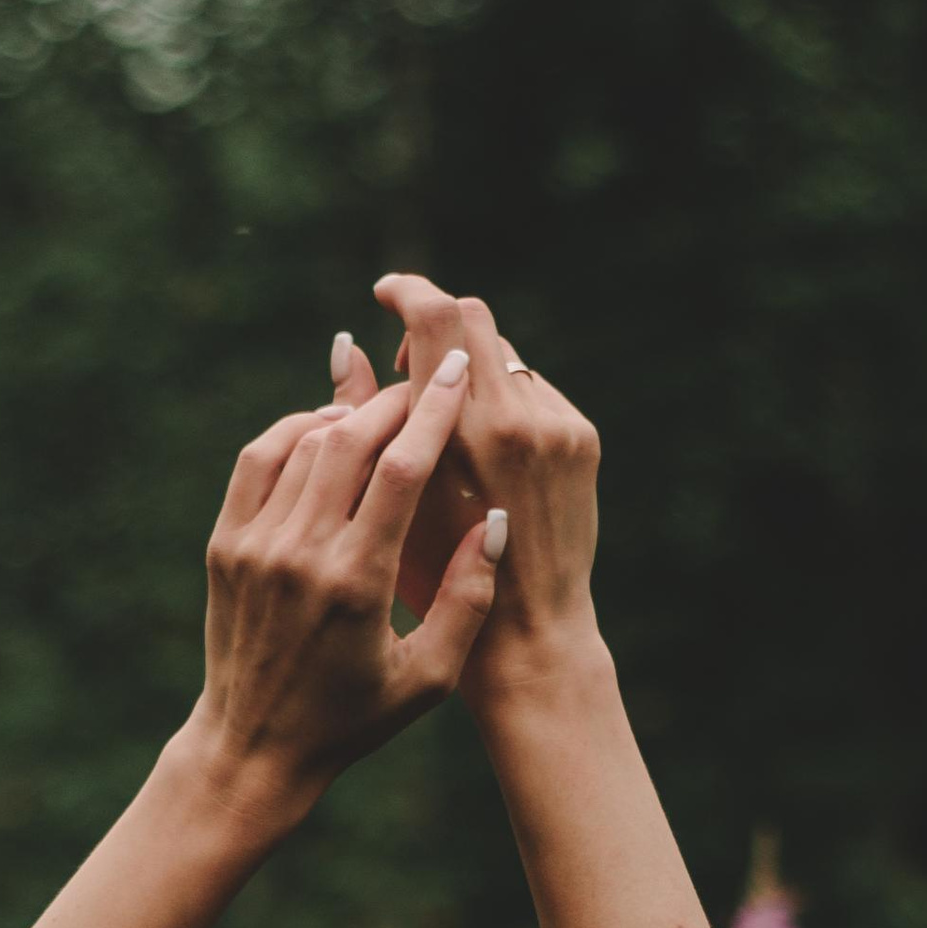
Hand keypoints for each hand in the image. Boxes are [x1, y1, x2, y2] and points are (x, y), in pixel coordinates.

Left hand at [190, 359, 498, 813]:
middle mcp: (300, 554)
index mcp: (356, 584)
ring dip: (349, 415)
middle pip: (350, 439)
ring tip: (383, 413)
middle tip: (425, 382)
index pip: (399, 471)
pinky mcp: (226, 543)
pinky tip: (328, 432)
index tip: (454, 372)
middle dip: (394, 400)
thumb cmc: (353, 718)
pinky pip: (261, 458)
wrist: (254, 748)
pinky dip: (297, 432)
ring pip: (306, 441)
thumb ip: (468, 599)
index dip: (432, 412)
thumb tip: (493, 521)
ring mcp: (255, 545)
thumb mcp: (428, 677)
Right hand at [342, 275, 601, 706]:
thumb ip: (370, 418)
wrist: (527, 636)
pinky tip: (485, 457)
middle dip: (435, 328)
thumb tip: (345, 345)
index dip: (407, 290)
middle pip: (474, 319)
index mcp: (462, 433)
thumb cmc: (432, 582)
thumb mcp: (390, 501)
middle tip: (409, 371)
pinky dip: (504, 403)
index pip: (437, 317)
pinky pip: (534, 390)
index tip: (385, 293)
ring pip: (505, 355)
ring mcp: (556, 427)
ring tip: (445, 429)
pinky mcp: (581, 440)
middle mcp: (516, 419)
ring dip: (469, 371)